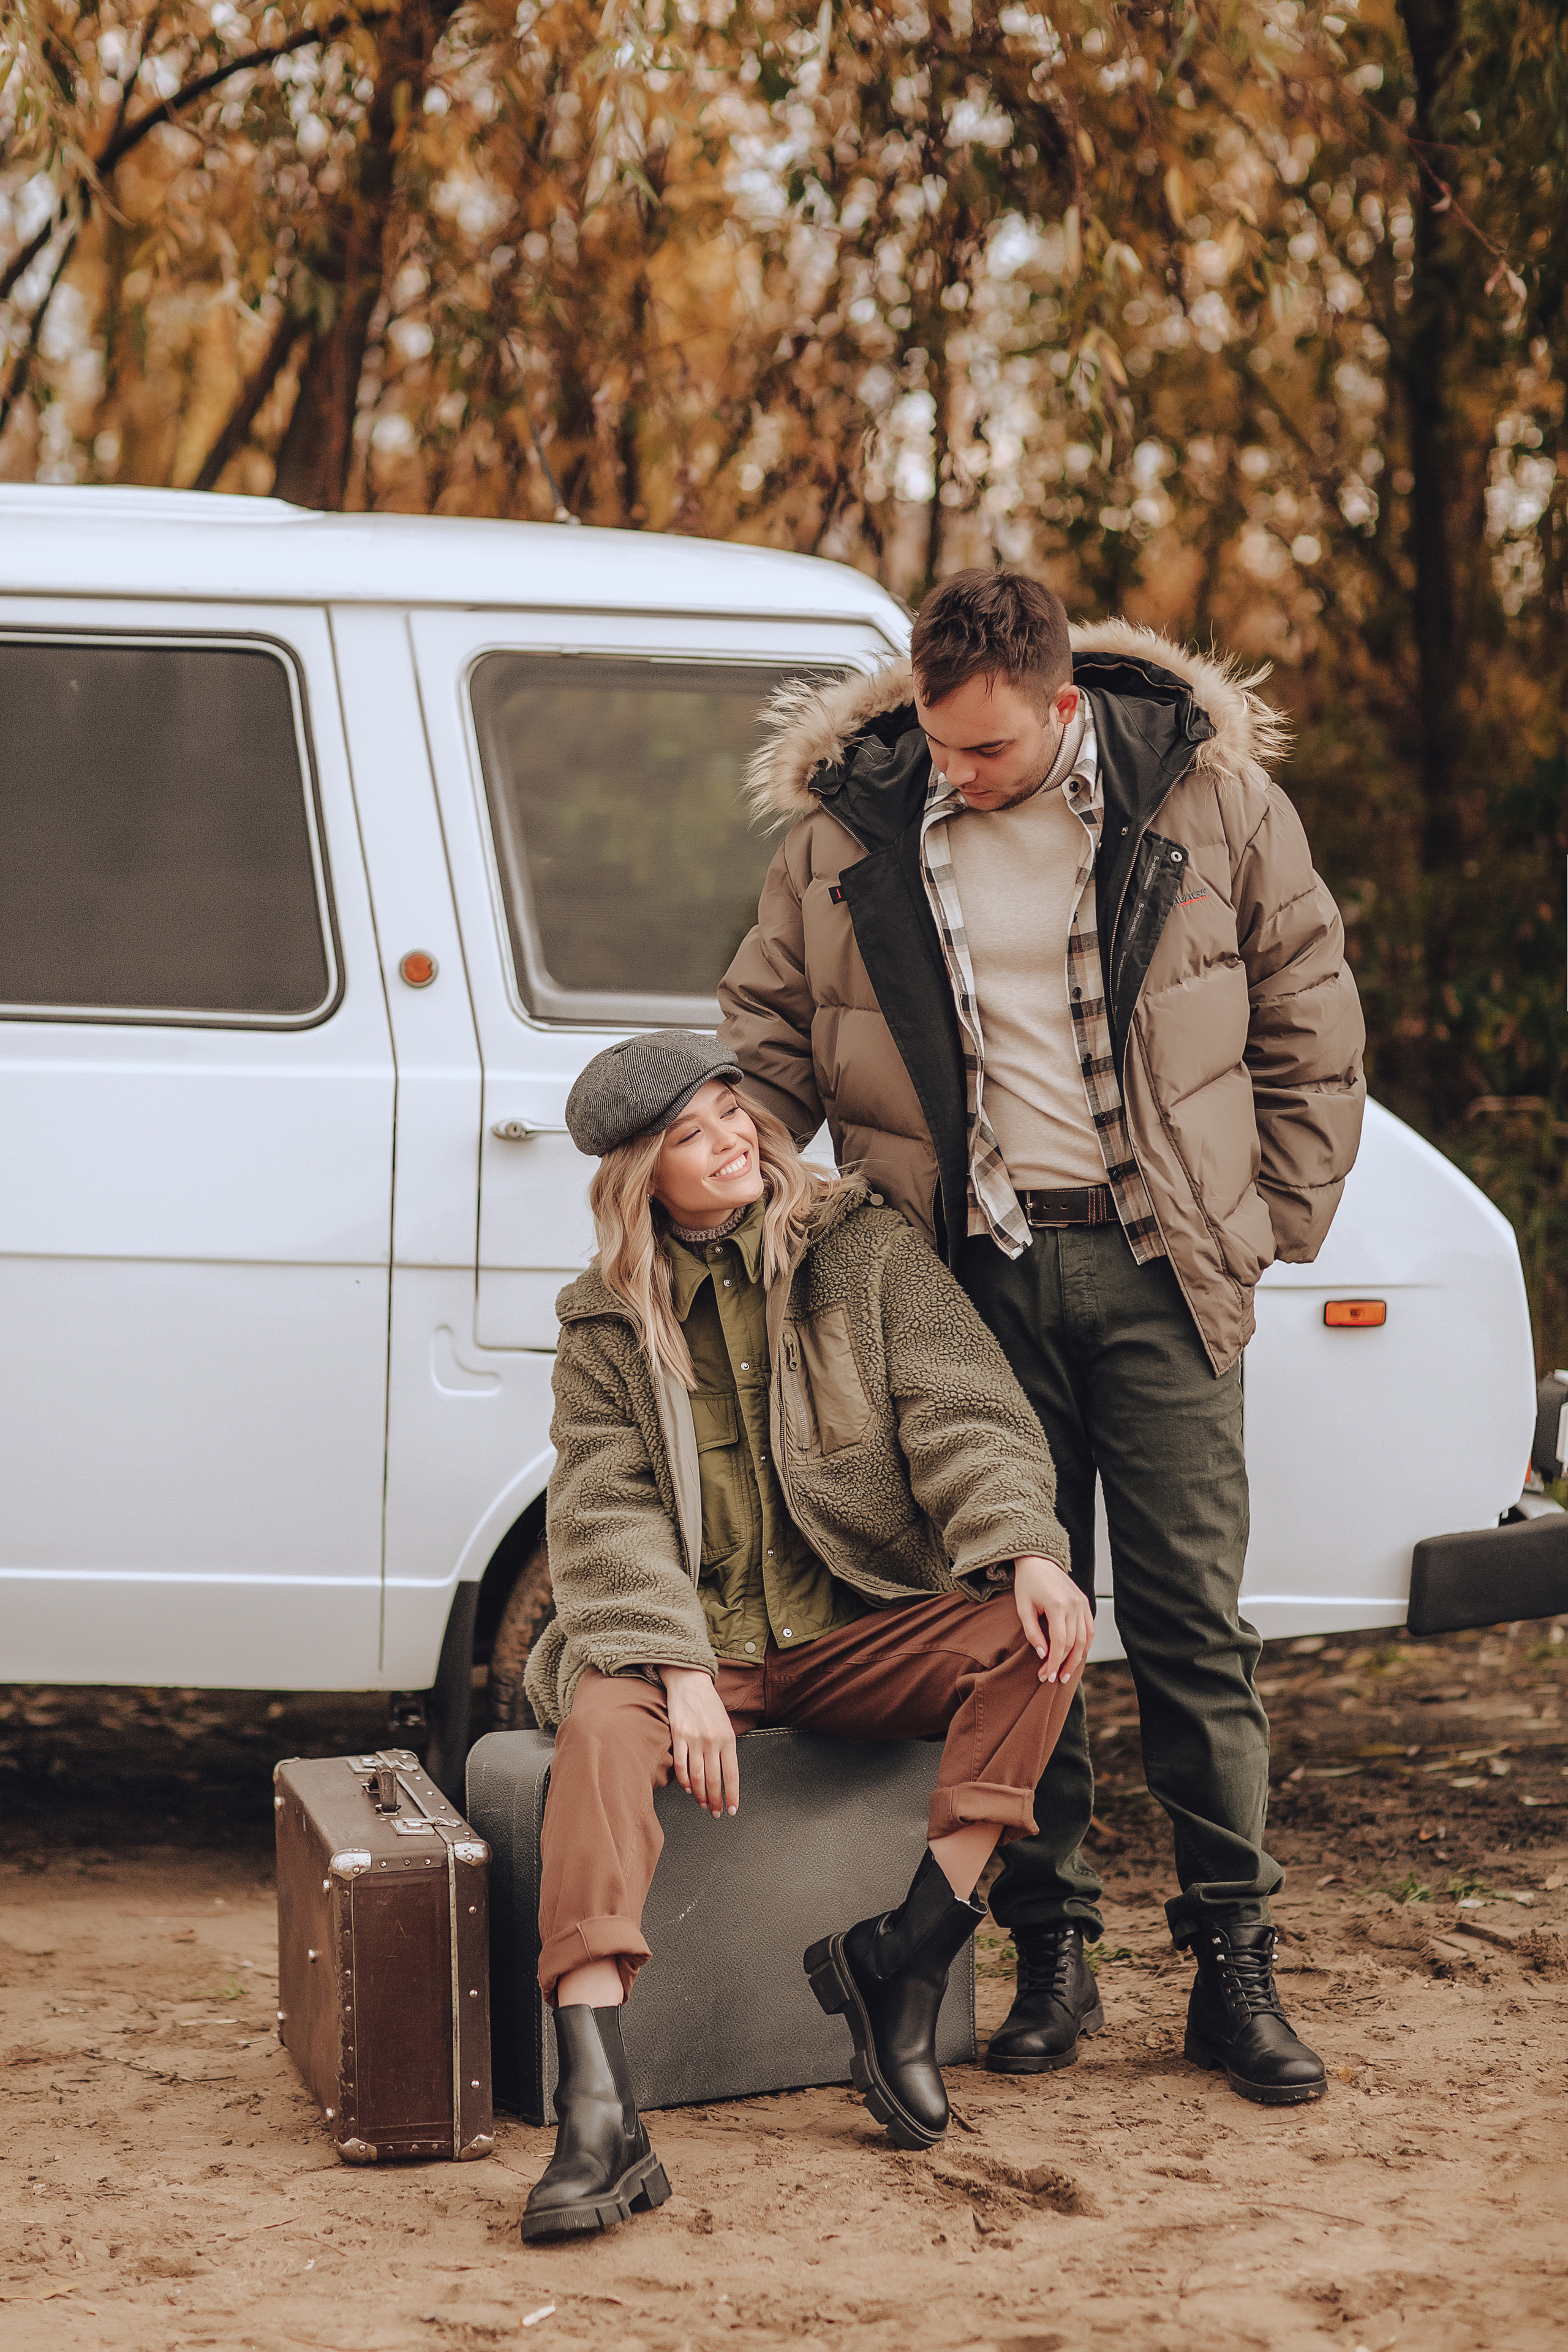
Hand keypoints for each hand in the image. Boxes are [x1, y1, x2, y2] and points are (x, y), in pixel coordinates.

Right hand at [658, 1667, 738, 1816]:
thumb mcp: (726, 1726)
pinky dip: (684, 1780)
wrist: (690, 1683)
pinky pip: (681, 1764)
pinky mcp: (678, 1736)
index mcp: (728, 1739)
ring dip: (700, 1795)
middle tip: (716, 1812)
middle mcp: (712, 1740)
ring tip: (702, 1804)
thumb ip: (727, 1749)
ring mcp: (694, 1739)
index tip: (732, 1809)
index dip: (732, 1795)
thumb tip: (726, 1776)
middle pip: (714, 1780)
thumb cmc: (709, 1705)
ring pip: (697, 1776)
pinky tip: (688, 1788)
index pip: (732, 1774)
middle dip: (715, 1800)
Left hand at [1012, 1555, 1093, 1686]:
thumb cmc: (1027, 1583)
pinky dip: (1085, 1645)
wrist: (1038, 1560)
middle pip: (1073, 1643)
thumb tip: (1043, 1655)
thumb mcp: (1023, 1608)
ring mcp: (1082, 1603)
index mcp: (1058, 1605)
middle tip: (1052, 1678)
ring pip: (1085, 1639)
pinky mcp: (1085, 1603)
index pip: (1060, 1642)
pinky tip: (1076, 1656)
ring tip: (1066, 1673)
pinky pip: (1089, 1629)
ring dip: (1077, 1659)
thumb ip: (1033, 1633)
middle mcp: (1074, 1605)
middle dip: (1063, 1664)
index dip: (1054, 1662)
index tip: (1046, 1676)